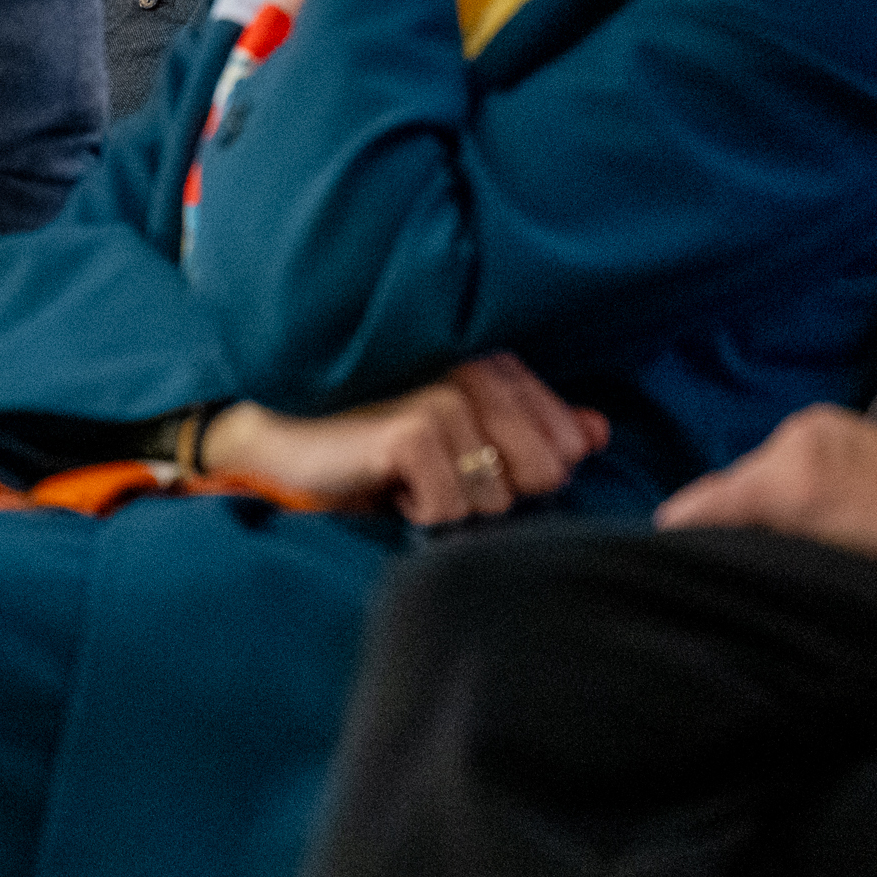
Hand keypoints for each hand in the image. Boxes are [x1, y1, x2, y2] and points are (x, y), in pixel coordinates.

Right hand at [199, 353, 609, 524]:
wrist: (280, 437)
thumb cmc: (369, 432)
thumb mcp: (458, 426)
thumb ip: (531, 425)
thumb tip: (596, 432)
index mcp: (496, 364)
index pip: (568, 443)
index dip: (527, 473)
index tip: (471, 463)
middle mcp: (477, 372)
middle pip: (543, 474)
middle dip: (494, 491)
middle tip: (439, 472)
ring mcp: (445, 399)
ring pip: (497, 499)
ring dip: (451, 504)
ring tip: (406, 474)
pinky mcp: (412, 433)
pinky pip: (451, 510)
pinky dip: (418, 512)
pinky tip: (386, 482)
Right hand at [655, 404, 876, 573]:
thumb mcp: (824, 562)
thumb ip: (756, 543)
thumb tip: (694, 538)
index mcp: (788, 479)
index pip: (705, 501)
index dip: (681, 527)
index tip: (660, 544)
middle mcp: (792, 441)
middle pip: (730, 484)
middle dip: (723, 513)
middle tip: (726, 547)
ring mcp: (812, 426)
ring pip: (757, 468)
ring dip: (758, 495)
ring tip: (776, 527)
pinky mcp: (831, 421)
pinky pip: (784, 453)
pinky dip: (783, 477)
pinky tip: (804, 500)